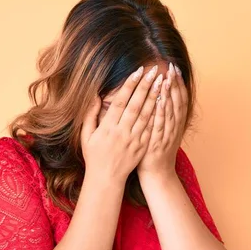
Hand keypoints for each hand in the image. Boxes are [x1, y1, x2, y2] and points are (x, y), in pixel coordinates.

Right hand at [81, 65, 163, 183]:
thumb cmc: (94, 156)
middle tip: (155, 71)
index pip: (121, 101)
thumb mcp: (86, 135)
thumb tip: (95, 96)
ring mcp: (133, 140)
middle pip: (136, 105)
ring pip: (146, 115)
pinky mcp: (142, 147)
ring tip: (162, 83)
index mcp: (107, 127)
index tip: (138, 71)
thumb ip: (90, 115)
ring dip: (155, 98)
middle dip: (146, 86)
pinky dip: (158, 115)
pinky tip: (164, 103)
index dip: (130, 85)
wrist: (106, 179)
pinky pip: (151, 129)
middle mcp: (121, 132)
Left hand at [136, 63, 187, 178]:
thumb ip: (162, 115)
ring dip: (169, 93)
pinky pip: (161, 124)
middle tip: (173, 66)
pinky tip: (159, 98)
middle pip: (177, 101)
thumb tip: (158, 96)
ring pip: (171, 110)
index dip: (178, 83)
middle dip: (175, 83)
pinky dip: (161, 111)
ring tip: (166, 77)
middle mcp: (174, 127)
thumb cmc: (154, 151)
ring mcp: (168, 134)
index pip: (179, 99)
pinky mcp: (159, 141)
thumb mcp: (162, 131)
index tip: (175, 67)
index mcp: (175, 123)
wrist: (156, 174)